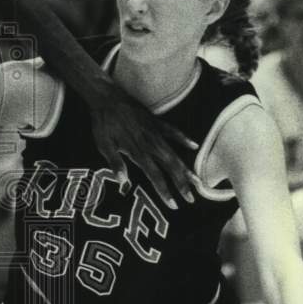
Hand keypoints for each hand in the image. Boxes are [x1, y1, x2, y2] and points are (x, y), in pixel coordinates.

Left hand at [90, 86, 199, 209]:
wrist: (107, 99)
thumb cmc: (103, 124)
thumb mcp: (104, 146)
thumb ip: (115, 164)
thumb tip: (123, 183)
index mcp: (138, 152)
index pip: (155, 176)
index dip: (165, 191)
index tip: (174, 205)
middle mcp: (151, 144)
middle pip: (170, 167)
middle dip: (181, 184)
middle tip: (191, 198)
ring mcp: (156, 132)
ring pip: (175, 153)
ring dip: (186, 168)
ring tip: (198, 181)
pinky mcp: (157, 122)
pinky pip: (174, 132)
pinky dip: (184, 139)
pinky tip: (194, 146)